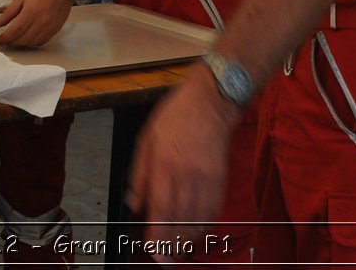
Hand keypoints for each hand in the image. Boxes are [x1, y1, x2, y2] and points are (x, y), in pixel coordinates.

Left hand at [0, 0, 71, 46]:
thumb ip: (9, 12)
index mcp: (30, 12)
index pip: (15, 31)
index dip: (5, 38)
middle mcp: (40, 23)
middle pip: (23, 39)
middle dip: (12, 42)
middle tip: (6, 40)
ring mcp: (49, 28)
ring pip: (32, 43)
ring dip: (22, 44)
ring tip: (16, 39)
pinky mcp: (55, 30)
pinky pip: (42, 42)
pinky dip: (33, 43)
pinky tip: (28, 38)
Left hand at [128, 62, 236, 251]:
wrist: (211, 101)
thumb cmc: (175, 116)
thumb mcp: (146, 138)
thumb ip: (139, 174)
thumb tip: (134, 204)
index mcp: (163, 163)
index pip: (159, 207)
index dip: (156, 234)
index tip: (151, 251)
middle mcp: (186, 174)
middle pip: (179, 220)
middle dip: (171, 245)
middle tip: (164, 261)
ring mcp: (206, 178)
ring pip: (197, 219)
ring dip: (187, 240)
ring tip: (178, 252)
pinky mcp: (221, 179)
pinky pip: (213, 211)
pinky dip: (203, 226)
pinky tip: (195, 233)